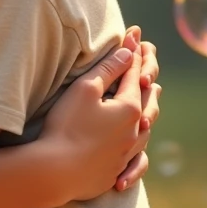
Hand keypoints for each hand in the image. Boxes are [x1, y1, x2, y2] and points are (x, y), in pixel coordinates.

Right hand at [39, 46, 149, 203]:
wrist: (57, 171)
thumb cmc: (68, 125)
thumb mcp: (86, 88)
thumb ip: (109, 69)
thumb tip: (128, 52)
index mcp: (130, 109)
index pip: (132, 75)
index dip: (132, 54)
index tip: (134, 35)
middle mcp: (134, 133)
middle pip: (146, 102)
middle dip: (146, 82)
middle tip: (148, 68)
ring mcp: (126, 155)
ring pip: (145, 132)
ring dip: (147, 113)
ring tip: (149, 104)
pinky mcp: (115, 172)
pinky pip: (137, 161)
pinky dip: (140, 153)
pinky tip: (137, 154)